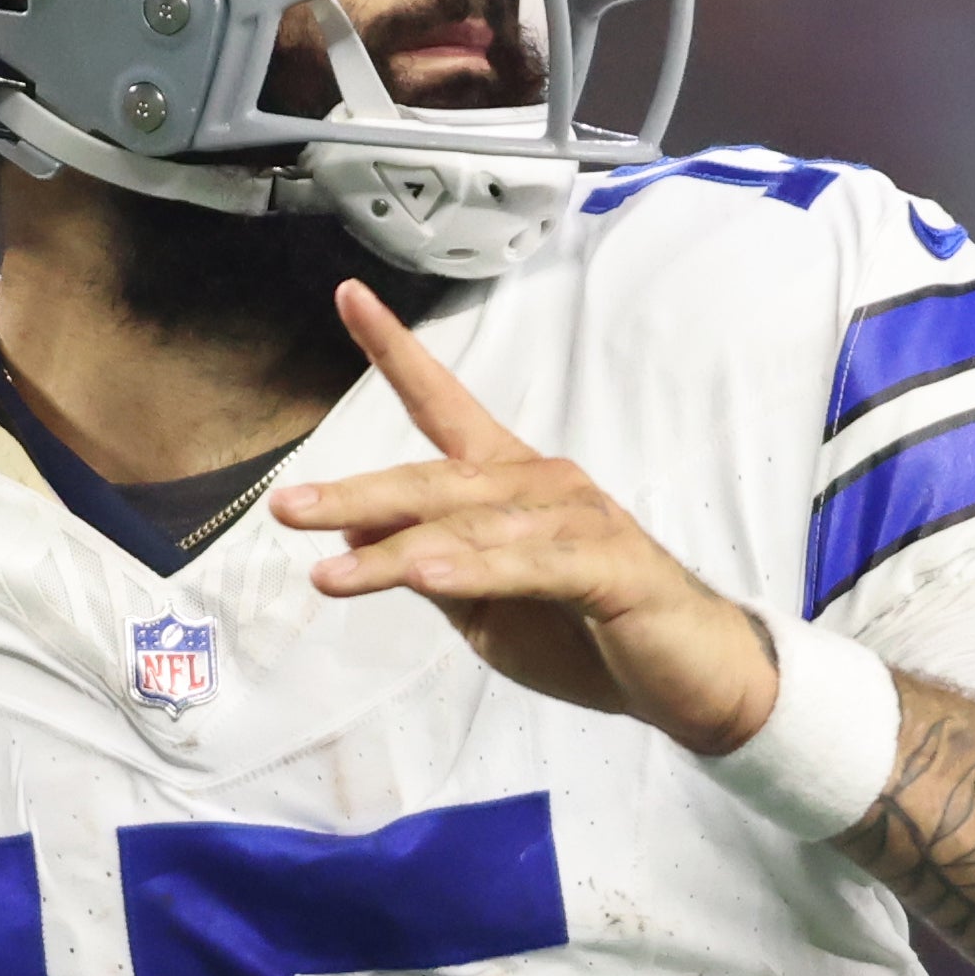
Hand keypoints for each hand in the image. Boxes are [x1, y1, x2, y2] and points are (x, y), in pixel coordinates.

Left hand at [271, 279, 779, 754]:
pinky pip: (529, 562)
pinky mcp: (609, 562)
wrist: (686, 679)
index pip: (442, 404)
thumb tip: (348, 534)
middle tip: (288, 508)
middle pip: (435, 480)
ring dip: (397, 551)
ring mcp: (577, 517)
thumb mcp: (483, 606)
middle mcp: (539, 483)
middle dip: (356, 495)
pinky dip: (474, 567)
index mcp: (505, 484)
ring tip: (331, 573)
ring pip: (471, 527)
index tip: (350, 296)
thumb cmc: (584, 635)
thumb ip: (426, 566)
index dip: (396, 350)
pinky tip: (425, 574)